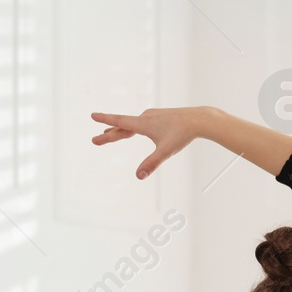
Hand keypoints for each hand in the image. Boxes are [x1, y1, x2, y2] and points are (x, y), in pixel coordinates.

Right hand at [90, 106, 214, 179]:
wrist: (199, 120)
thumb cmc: (182, 134)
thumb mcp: (165, 151)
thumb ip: (151, 164)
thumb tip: (138, 176)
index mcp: (143, 123)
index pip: (119, 122)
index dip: (105, 120)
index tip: (92, 115)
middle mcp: (145, 117)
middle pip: (122, 127)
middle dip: (108, 134)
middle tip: (95, 141)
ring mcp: (152, 116)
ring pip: (132, 124)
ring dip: (119, 129)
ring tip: (109, 132)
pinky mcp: (160, 116)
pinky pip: (140, 122)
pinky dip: (131, 126)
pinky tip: (133, 128)